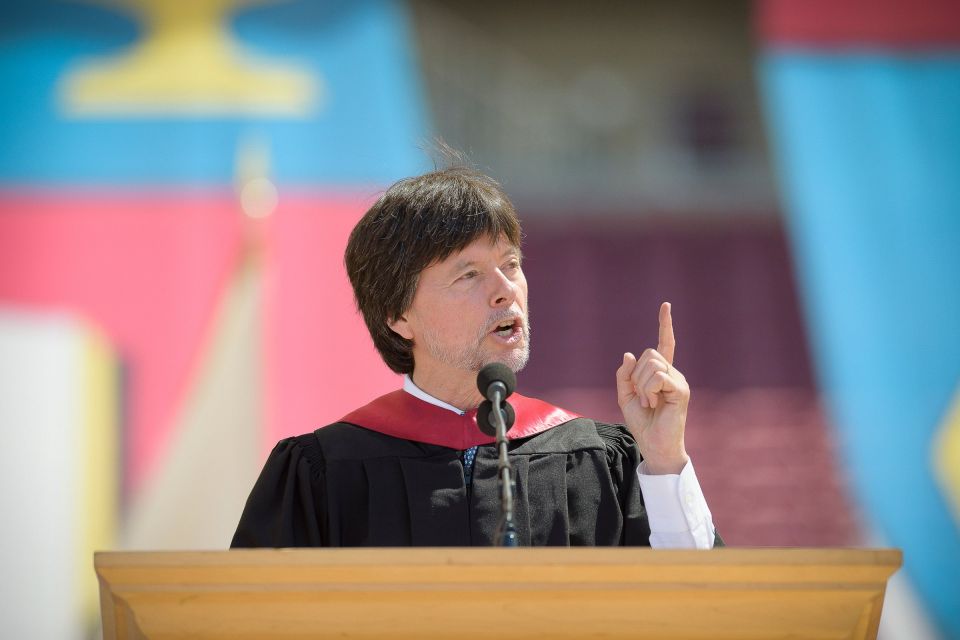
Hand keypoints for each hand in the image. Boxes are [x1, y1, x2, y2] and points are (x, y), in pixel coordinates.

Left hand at [615, 302, 689, 474]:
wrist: (653, 444)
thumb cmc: (642, 422)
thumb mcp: (625, 396)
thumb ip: (625, 375)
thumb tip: (629, 354)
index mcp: (661, 373)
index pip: (664, 344)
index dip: (664, 324)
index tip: (666, 305)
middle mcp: (673, 373)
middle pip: (649, 354)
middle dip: (637, 375)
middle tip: (643, 398)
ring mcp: (679, 380)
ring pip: (652, 365)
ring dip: (642, 386)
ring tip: (649, 403)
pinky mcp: (681, 390)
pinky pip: (658, 377)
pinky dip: (648, 390)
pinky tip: (653, 404)